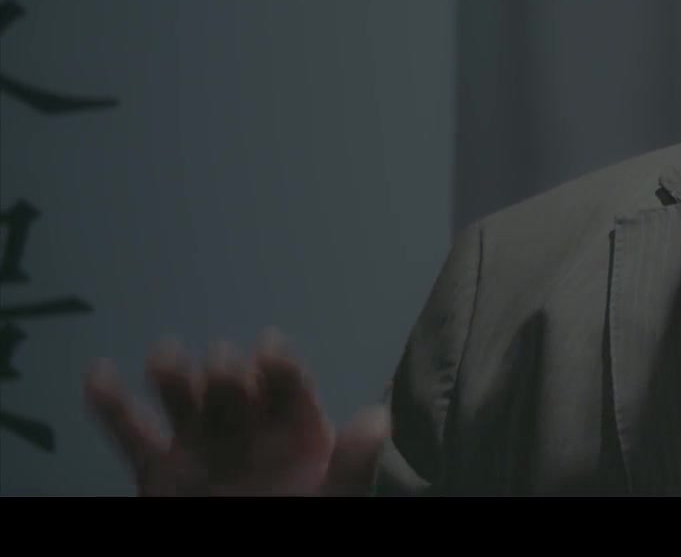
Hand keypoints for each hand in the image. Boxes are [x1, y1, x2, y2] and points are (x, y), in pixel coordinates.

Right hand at [82, 329, 389, 495]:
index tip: (270, 347)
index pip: (288, 391)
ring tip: (165, 354)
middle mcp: (247, 425)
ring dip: (174, 378)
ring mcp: (201, 442)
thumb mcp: (332, 494)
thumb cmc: (299, 512)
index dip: (279, 369)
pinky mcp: (159, 467)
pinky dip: (113, 406)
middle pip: (234, 393)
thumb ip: (351, 462)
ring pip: (185, 402)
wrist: (252, 548)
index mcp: (294, 427)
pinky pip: (134, 434)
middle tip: (222, 362)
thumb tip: (377, 417)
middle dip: (228, 378)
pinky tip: (98, 373)